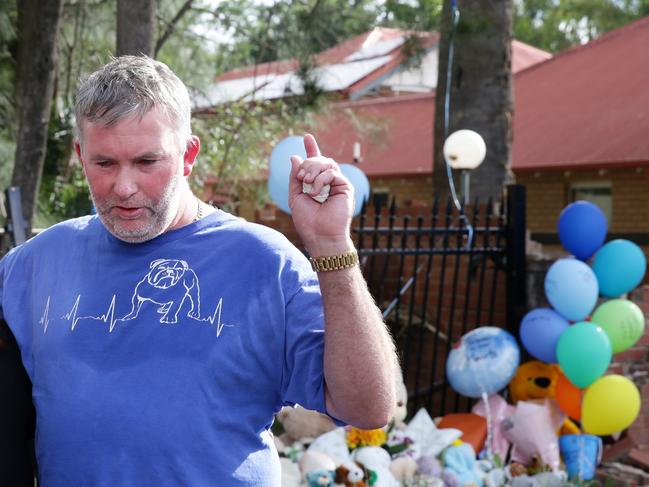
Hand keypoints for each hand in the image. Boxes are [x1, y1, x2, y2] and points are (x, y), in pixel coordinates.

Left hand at [288, 134, 354, 255]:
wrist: (320, 236)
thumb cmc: (308, 222)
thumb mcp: (295, 197)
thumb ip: (295, 178)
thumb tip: (294, 157)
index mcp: (317, 185)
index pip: (315, 163)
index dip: (312, 149)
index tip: (307, 137)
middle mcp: (329, 183)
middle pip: (319, 160)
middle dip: (308, 163)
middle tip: (301, 178)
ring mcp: (338, 184)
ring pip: (326, 162)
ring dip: (313, 169)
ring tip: (306, 183)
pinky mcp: (346, 188)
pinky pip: (332, 172)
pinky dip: (321, 179)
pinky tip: (315, 191)